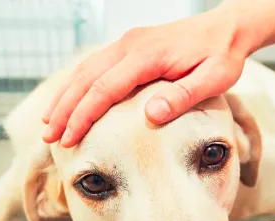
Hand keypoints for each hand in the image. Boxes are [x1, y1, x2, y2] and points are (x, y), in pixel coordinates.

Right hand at [42, 5, 251, 146]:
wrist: (226, 28)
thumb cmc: (221, 56)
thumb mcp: (213, 79)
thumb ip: (182, 96)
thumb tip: (149, 116)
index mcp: (147, 55)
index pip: (104, 88)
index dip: (83, 115)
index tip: (68, 139)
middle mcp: (130, 45)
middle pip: (86, 79)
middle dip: (64, 109)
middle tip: (48, 136)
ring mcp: (127, 43)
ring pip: (84, 70)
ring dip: (64, 97)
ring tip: (49, 123)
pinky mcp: (128, 47)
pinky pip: (94, 66)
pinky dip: (77, 85)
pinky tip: (68, 100)